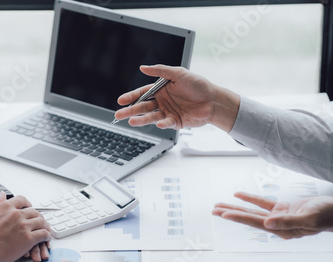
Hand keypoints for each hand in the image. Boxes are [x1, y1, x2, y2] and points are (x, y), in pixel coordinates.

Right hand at [0, 192, 51, 261]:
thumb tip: (2, 193)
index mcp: (6, 207)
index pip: (22, 200)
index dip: (28, 204)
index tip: (29, 208)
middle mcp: (16, 214)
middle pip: (34, 211)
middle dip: (37, 216)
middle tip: (38, 221)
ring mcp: (23, 226)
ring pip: (41, 221)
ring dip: (44, 225)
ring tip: (45, 229)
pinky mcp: (28, 239)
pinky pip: (43, 234)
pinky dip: (47, 236)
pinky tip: (46, 238)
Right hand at [114, 64, 239, 131]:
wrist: (214, 100)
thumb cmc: (198, 85)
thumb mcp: (179, 73)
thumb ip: (161, 71)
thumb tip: (143, 68)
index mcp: (161, 89)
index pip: (142, 93)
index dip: (131, 97)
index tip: (121, 100)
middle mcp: (162, 101)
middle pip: (143, 107)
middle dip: (130, 111)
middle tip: (119, 115)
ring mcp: (168, 112)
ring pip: (151, 117)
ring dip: (141, 119)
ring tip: (131, 122)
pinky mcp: (175, 122)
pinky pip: (166, 123)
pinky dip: (162, 124)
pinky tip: (158, 123)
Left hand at [212, 192, 332, 238]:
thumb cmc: (325, 217)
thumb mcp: (309, 219)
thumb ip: (288, 223)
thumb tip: (267, 225)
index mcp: (281, 230)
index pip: (254, 222)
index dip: (238, 217)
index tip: (223, 214)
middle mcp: (276, 225)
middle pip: (248, 218)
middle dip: (230, 213)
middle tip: (213, 211)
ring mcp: (278, 217)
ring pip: (252, 211)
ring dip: (236, 207)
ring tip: (219, 205)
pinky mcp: (282, 209)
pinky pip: (262, 203)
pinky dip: (250, 199)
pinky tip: (238, 194)